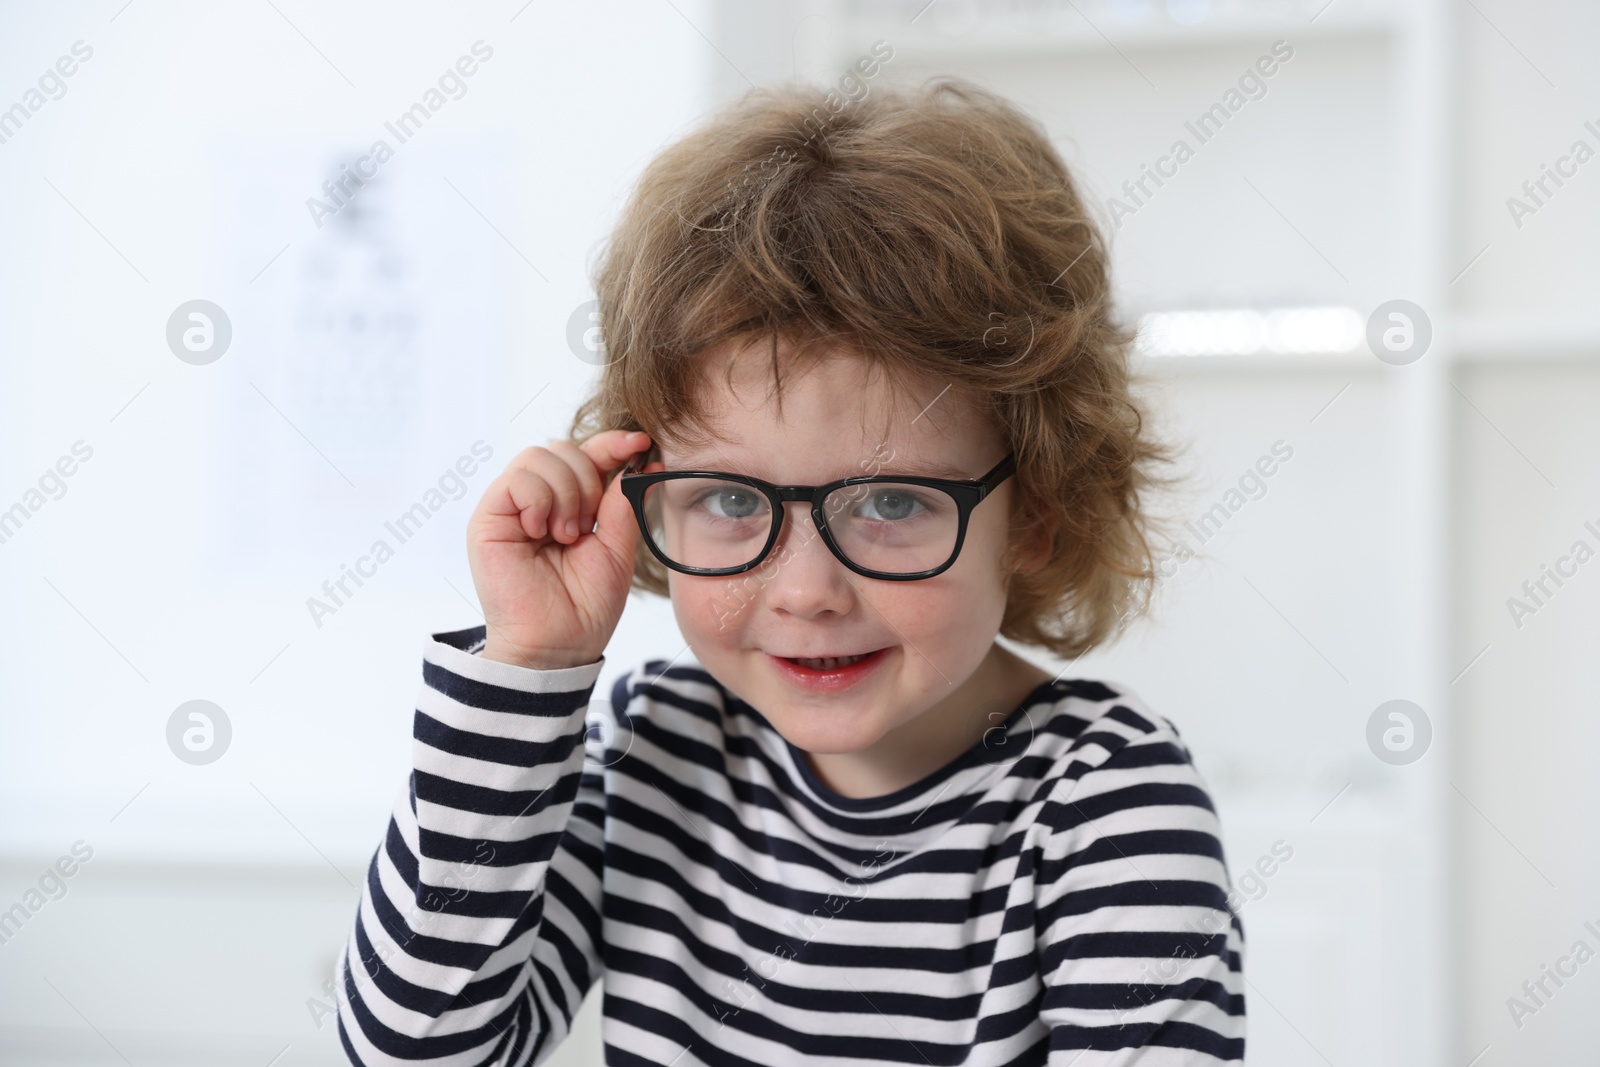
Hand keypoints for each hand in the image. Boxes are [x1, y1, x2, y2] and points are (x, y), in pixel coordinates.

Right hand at [466, 429, 656, 668]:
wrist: (557, 645)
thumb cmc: (584, 606)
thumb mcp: (616, 549)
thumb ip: (623, 505)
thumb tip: (642, 463)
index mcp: (571, 505)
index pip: (589, 455)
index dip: (613, 444)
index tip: (640, 443)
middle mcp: (539, 500)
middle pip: (565, 448)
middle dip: (588, 480)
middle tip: (587, 527)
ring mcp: (512, 506)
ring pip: (541, 455)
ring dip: (565, 493)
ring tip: (565, 535)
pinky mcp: (490, 516)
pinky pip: (518, 477)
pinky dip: (539, 499)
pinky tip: (543, 530)